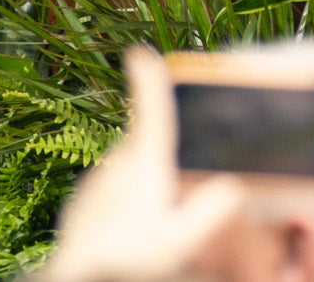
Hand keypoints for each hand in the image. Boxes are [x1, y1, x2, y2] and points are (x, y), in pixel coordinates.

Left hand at [41, 49, 246, 281]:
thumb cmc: (126, 260)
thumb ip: (210, 212)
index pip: (149, 110)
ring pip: (128, 170)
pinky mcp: (80, 207)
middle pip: (145, 145)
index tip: (138, 53)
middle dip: (162, 156)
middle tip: (178, 192)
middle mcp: (115, 165)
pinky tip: (130, 234)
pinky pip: (111, 193)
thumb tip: (233, 186)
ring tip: (156, 223)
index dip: (147, 79)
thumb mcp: (178, 243)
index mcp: (143, 164)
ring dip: (144, 183)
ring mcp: (95, 185)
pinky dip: (123, 203)